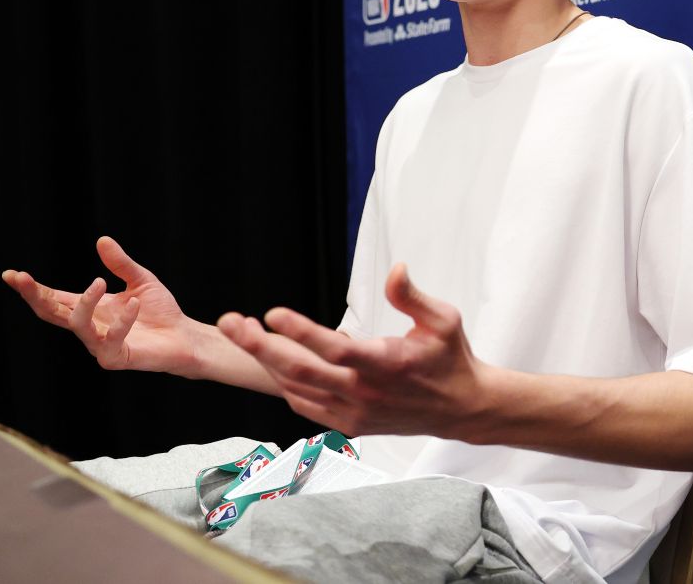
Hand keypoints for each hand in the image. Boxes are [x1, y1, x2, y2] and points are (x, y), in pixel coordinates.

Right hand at [3, 236, 201, 375]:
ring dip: (85, 302)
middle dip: (35, 295)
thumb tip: (102, 240)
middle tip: (22, 278)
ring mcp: (99, 345)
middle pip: (51, 313)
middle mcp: (89, 327)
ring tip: (99, 281)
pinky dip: (123, 321)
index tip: (11, 274)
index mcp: (89, 308)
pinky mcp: (117, 358)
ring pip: (77, 325)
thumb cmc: (159, 310)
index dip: (32, 288)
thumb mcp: (140, 280)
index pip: (53, 298)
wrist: (184, 335)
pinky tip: (134, 304)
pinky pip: (112, 340)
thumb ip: (121, 264)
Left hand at [217, 263, 486, 436]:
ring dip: (266, 362)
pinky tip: (272, 362)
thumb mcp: (443, 319)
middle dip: (260, 347)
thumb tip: (396, 269)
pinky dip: (284, 384)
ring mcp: (354, 412)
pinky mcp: (349, 424)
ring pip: (297, 388)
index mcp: (387, 364)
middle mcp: (366, 392)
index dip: (302, 332)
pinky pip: (305, 405)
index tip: (273, 313)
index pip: (336, 349)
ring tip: (243, 333)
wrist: (460, 408)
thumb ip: (412, 296)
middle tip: (232, 323)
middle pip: (302, 371)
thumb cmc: (450, 358)